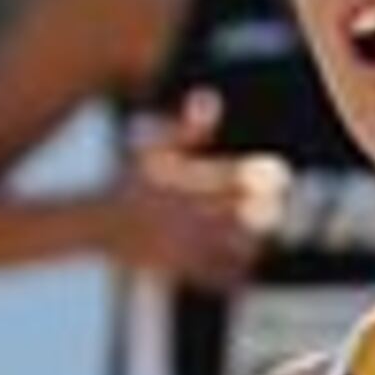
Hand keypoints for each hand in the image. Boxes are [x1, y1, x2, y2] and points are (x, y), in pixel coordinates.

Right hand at [113, 88, 286, 291]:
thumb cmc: (128, 183)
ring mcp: (188, 242)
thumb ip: (187, 129)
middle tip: (272, 211)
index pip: (241, 178)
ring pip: (240, 248)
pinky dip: (236, 273)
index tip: (277, 178)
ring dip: (253, 243)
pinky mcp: (182, 268)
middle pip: (249, 216)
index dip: (266, 178)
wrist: (96, 225)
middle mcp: (191, 212)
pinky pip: (221, 276)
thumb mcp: (154, 150)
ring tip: (255, 238)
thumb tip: (210, 99)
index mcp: (189, 181)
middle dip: (266, 213)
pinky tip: (241, 266)